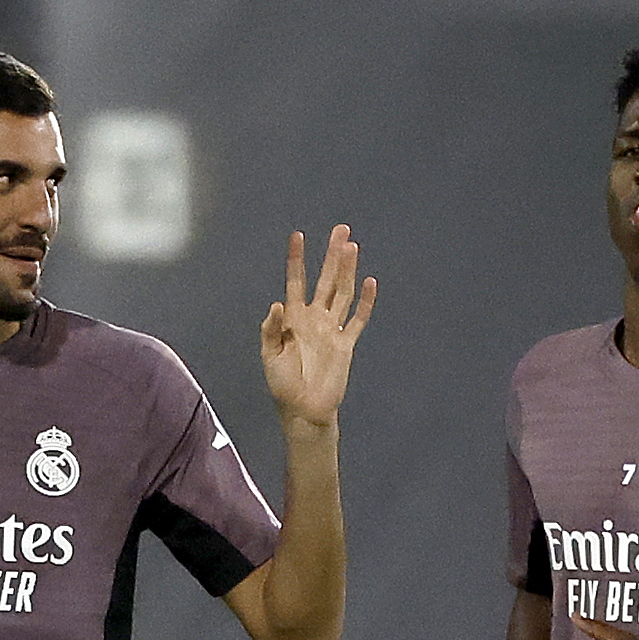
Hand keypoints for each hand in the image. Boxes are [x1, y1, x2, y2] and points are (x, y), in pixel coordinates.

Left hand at [260, 225, 376, 429]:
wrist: (304, 409)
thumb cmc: (283, 384)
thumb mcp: (269, 355)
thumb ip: (272, 329)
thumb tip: (278, 304)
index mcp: (293, 318)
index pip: (296, 281)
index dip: (297, 259)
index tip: (298, 236)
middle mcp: (315, 318)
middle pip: (326, 279)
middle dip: (332, 255)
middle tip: (340, 230)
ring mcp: (332, 330)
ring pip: (343, 293)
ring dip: (348, 270)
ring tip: (352, 246)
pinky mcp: (346, 344)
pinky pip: (358, 320)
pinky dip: (365, 302)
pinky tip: (369, 282)